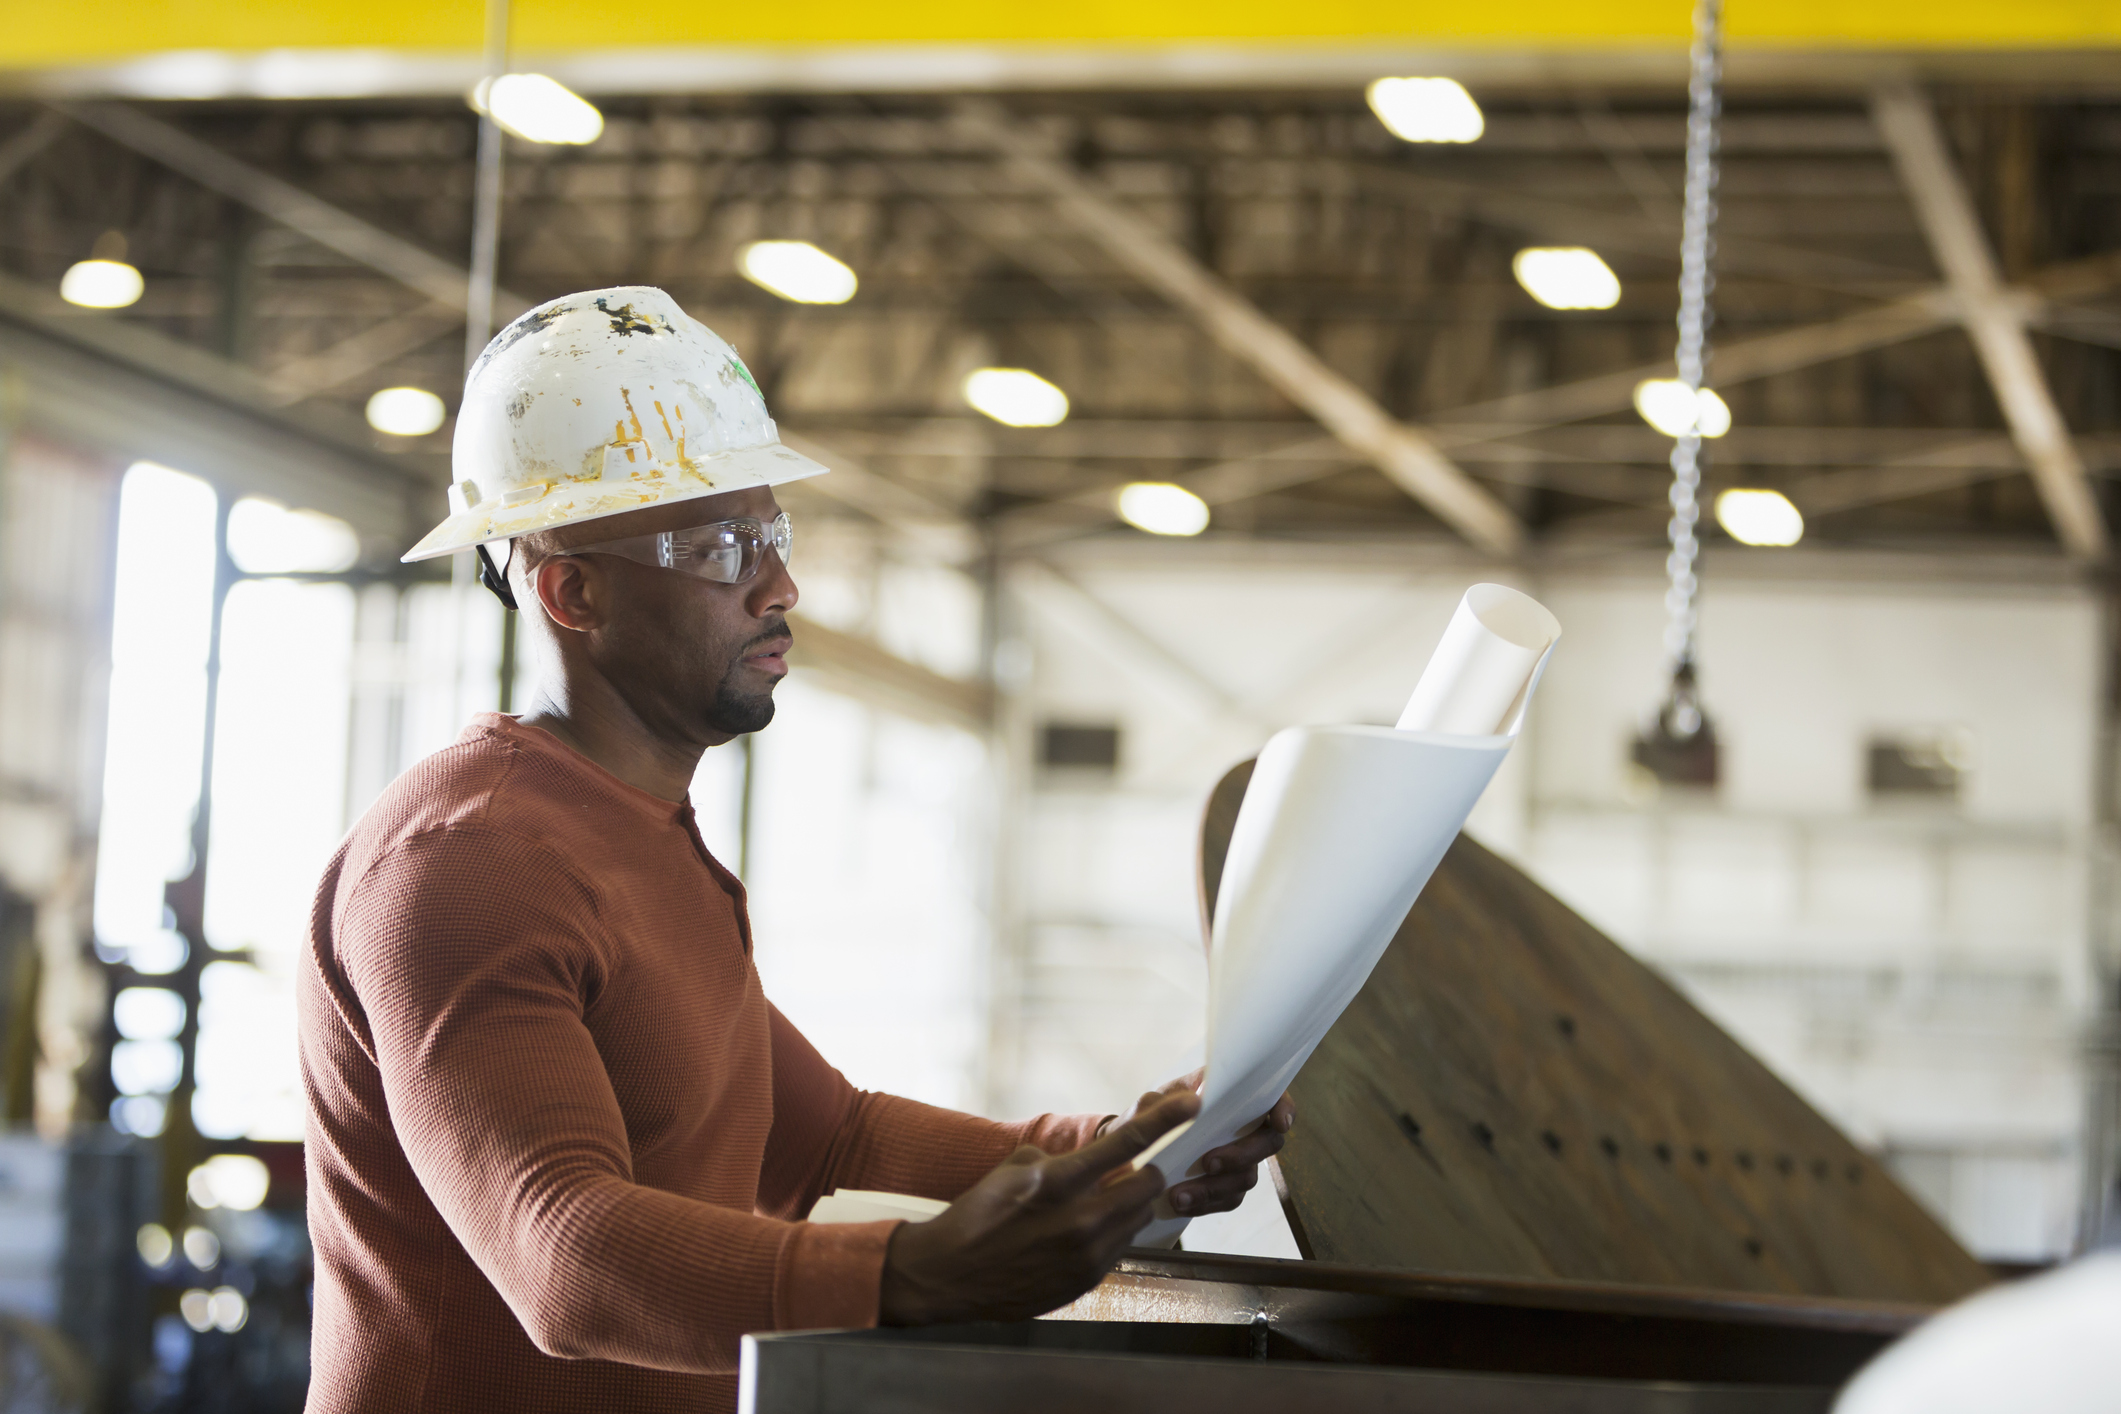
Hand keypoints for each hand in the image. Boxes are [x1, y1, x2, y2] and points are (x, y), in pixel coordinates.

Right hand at [878, 1091, 1197, 1325]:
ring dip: (1129, 1205)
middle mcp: (1082, 1220)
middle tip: (1128, 1170)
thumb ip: (1060, 1162)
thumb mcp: (1013, 1170)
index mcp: (1060, 1183)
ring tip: (1097, 1204)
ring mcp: (1087, 1255)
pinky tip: (1082, 1234)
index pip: (1127, 1143)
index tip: (1191, 1103)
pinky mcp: (1087, 1281)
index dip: (1165, 1119)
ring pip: (1139, 1219)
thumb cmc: (976, 1215)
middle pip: (1147, 1186)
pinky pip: (1121, 1248)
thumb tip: (1088, 1162)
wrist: (949, 1275)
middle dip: (1144, 1173)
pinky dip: (1113, 1234)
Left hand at [1100, 1070, 1294, 1217]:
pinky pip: (1228, 1199)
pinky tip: (1182, 1203)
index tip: (1279, 1123)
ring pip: (1246, 1177)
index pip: (1273, 1098)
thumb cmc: (1152, 1115)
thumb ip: (1169, 1101)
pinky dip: (1206, 1203)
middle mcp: (1245, 1128)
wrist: (1134, 1148)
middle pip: (1268, 1143)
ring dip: (1215, 1187)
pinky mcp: (1227, 1187)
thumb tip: (1191, 1101)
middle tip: (1208, 1162)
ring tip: (1180, 1195)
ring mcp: (1240, 1160)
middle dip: (1241, 1155)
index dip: (1284, 1109)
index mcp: (1233, 1096)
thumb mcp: (1154, 1101)